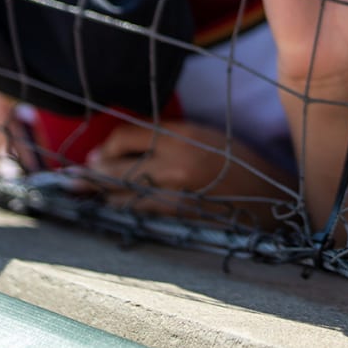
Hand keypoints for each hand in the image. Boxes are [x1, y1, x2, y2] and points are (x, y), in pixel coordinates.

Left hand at [85, 119, 291, 214]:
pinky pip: (138, 211)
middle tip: (77, 175)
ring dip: (98, 192)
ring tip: (78, 190)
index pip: (129, 134)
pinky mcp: (178, 215)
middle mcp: (176, 161)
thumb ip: (170, 136)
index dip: (109, 145)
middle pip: (118, 165)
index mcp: (183, 133)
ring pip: (122, 192)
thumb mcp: (206, 135)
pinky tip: (106, 206)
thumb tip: (128, 146)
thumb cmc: (239, 162)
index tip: (100, 153)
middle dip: (94, 171)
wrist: (270, 197)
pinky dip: (119, 207)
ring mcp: (175, 191)